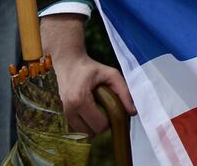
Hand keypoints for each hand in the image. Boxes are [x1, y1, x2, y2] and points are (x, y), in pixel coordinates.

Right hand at [41, 15, 135, 134]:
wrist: (68, 64)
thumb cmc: (91, 69)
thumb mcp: (111, 74)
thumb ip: (124, 92)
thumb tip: (133, 112)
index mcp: (80, 100)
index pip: (99, 125)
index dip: (111, 120)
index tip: (115, 109)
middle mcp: (69, 110)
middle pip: (91, 132)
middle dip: (103, 124)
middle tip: (108, 110)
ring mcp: (64, 114)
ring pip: (84, 133)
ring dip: (94, 126)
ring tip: (100, 110)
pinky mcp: (63, 115)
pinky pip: (78, 129)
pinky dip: (87, 124)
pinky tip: (92, 112)